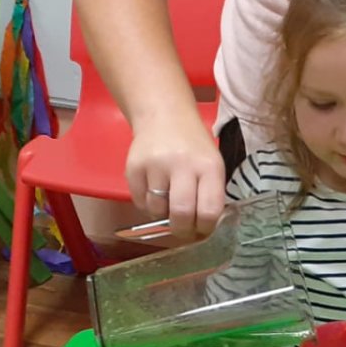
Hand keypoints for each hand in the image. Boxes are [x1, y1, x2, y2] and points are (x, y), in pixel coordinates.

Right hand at [126, 111, 226, 238]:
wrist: (163, 115)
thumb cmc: (192, 145)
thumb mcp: (211, 164)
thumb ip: (209, 194)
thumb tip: (201, 231)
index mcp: (209, 166)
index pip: (209, 211)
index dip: (205, 228)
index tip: (201, 231)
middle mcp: (182, 165)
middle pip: (181, 215)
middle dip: (182, 231)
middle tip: (182, 230)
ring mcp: (155, 165)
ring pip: (158, 211)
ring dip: (163, 215)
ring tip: (167, 200)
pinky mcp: (133, 168)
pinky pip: (140, 202)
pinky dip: (147, 204)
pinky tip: (154, 190)